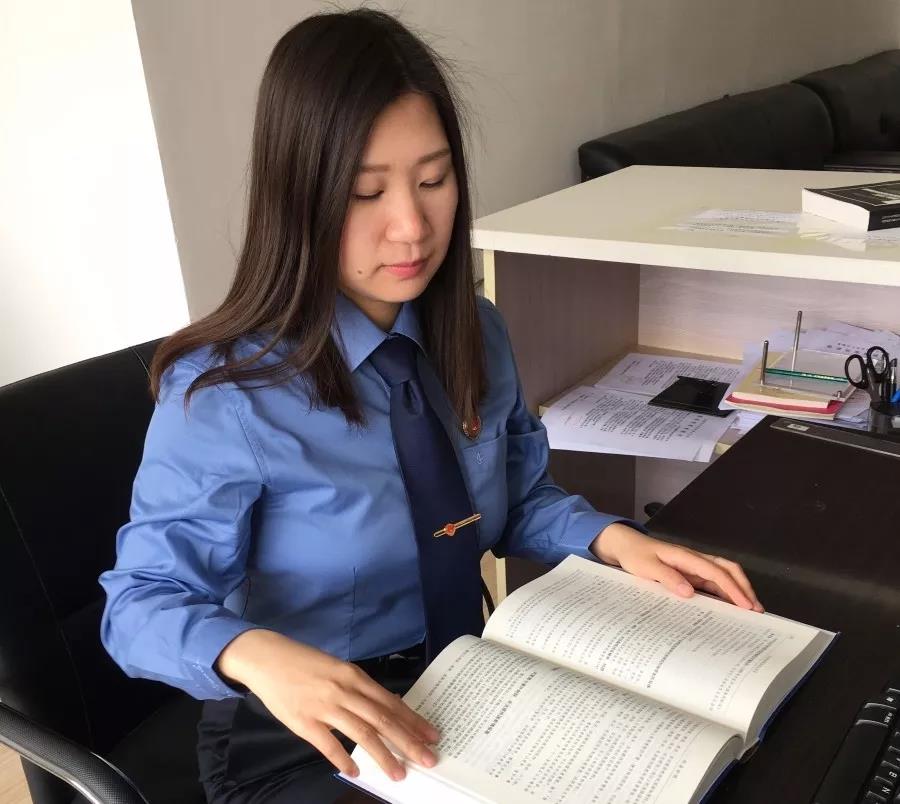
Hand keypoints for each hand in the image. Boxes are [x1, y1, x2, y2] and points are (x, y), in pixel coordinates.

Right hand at [215, 629, 438, 780]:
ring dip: (384, 756)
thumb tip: (384, 711)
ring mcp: (325, 707)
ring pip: (362, 734)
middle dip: (409, 741)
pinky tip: (356, 772)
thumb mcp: (338, 669)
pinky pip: (329, 745)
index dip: (413, 720)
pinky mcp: (304, 722)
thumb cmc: (305, 663)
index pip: (391, 702)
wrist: (268, 658)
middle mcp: (345, 691)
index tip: (432, 735)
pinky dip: (344, 760)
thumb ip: (359, 689)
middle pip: (383, 720)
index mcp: (355, 676)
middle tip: (429, 758)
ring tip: (399, 774)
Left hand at [590, 523, 763, 612]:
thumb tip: (690, 592)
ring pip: (723, 575)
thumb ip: (667, 578)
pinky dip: (725, 593)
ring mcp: (694, 567)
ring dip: (738, 590)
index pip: (716, 572)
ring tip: (749, 612)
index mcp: (686, 557)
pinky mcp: (690, 574)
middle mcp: (695, 560)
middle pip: (728, 569)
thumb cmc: (636, 555)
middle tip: (757, 610)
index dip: (732, 588)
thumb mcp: (647, 567)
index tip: (746, 605)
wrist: (626, 546)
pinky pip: (713, 582)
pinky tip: (729, 608)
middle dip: (744, 588)